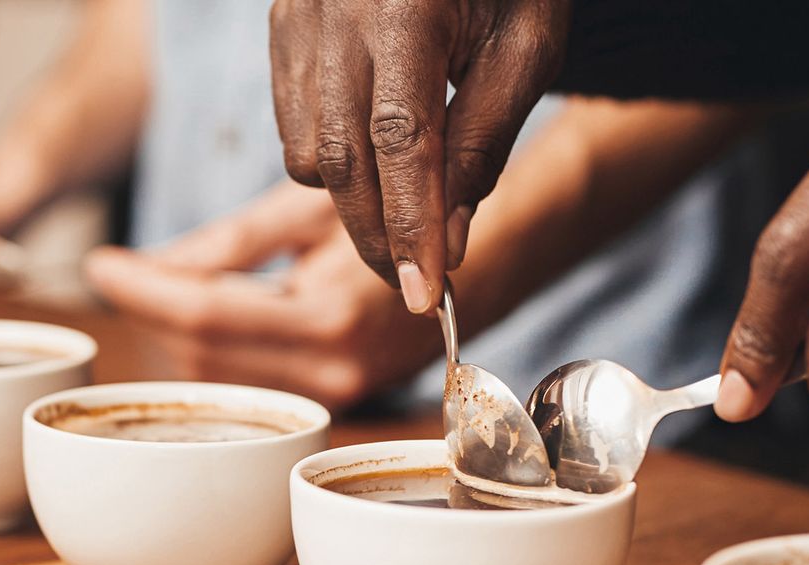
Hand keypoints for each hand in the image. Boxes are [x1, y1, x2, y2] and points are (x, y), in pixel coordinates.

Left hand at [84, 181, 441, 409]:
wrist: (474, 272)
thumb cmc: (394, 222)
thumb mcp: (308, 213)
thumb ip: (226, 245)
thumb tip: (147, 267)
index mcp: (331, 315)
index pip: (207, 316)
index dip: (142, 289)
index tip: (99, 261)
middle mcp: (333, 369)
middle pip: (202, 356)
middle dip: (153, 312)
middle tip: (127, 270)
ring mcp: (335, 395)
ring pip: (218, 378)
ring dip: (179, 335)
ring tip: (167, 289)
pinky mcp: (333, 403)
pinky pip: (249, 384)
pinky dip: (214, 352)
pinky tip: (209, 318)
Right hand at [269, 0, 569, 312]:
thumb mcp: (526, 49)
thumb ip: (484, 144)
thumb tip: (448, 243)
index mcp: (404, 3)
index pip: (402, 139)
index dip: (411, 224)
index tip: (427, 292)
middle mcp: (334, 6)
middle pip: (344, 158)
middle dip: (380, 237)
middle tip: (417, 286)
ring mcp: (297, 14)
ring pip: (309, 152)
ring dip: (356, 207)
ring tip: (407, 225)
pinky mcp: (282, 25)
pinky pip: (292, 127)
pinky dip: (331, 166)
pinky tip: (376, 168)